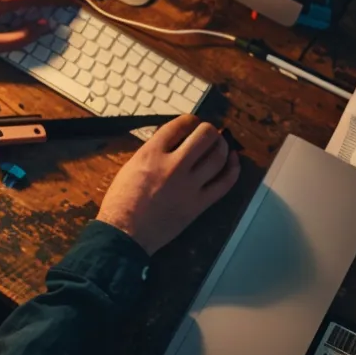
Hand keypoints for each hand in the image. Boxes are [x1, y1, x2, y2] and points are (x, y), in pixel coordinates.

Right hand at [96, 115, 240, 254]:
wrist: (124, 233)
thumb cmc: (121, 202)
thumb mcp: (132, 166)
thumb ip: (153, 152)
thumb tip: (173, 144)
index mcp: (151, 153)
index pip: (179, 125)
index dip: (190, 121)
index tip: (191, 124)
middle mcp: (173, 165)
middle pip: (204, 135)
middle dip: (209, 130)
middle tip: (208, 133)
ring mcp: (189, 185)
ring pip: (218, 156)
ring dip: (222, 146)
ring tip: (220, 145)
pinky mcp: (199, 204)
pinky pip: (224, 183)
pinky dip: (233, 169)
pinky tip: (233, 161)